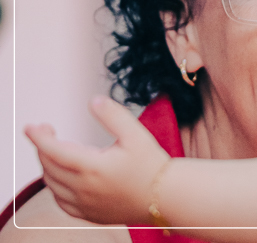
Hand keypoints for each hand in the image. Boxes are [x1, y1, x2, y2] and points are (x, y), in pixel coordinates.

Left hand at [25, 96, 170, 225]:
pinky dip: (55, 187)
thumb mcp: (137, 134)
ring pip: (52, 184)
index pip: (53, 150)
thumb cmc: (153, 166)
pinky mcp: (90, 214)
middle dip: (43, 146)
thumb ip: (113, 115)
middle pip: (49, 165)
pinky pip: (61, 201)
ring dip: (48, 165)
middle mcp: (83, 188)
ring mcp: (85, 203)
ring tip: (56, 150)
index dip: (38, 136)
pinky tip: (63, 177)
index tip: (31, 126)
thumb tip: (94, 101)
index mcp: (92, 166)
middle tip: (48, 130)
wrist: (167, 197)